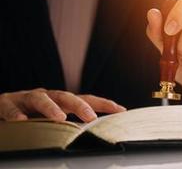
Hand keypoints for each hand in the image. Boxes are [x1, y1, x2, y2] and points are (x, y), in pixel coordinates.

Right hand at [0, 89, 125, 121]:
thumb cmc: (28, 117)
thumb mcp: (50, 121)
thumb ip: (68, 126)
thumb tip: (94, 135)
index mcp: (59, 101)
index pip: (85, 99)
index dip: (103, 104)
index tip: (121, 110)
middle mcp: (46, 96)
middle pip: (66, 97)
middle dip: (80, 106)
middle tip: (91, 117)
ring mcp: (25, 98)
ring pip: (40, 99)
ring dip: (50, 108)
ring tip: (59, 118)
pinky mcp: (5, 103)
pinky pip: (10, 107)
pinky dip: (16, 113)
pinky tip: (21, 121)